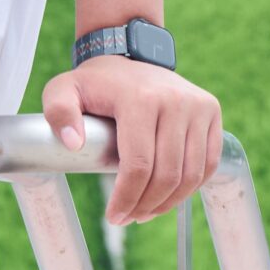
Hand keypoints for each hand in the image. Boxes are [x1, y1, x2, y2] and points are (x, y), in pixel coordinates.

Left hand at [41, 55, 222, 226]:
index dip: (127, 197)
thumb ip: (58, 112)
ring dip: (169, 202)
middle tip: (128, 218)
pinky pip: (209, 162)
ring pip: (191, 173)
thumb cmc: (95, 81)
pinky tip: (169, 197)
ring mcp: (197, 105)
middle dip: (146, 205)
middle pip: (167, 174)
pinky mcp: (211, 111)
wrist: (129, 52)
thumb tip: (73, 144)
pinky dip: (191, 187)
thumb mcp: (63, 89)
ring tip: (146, 212)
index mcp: (140, 98)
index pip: (139, 164)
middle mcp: (175, 100)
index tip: (114, 216)